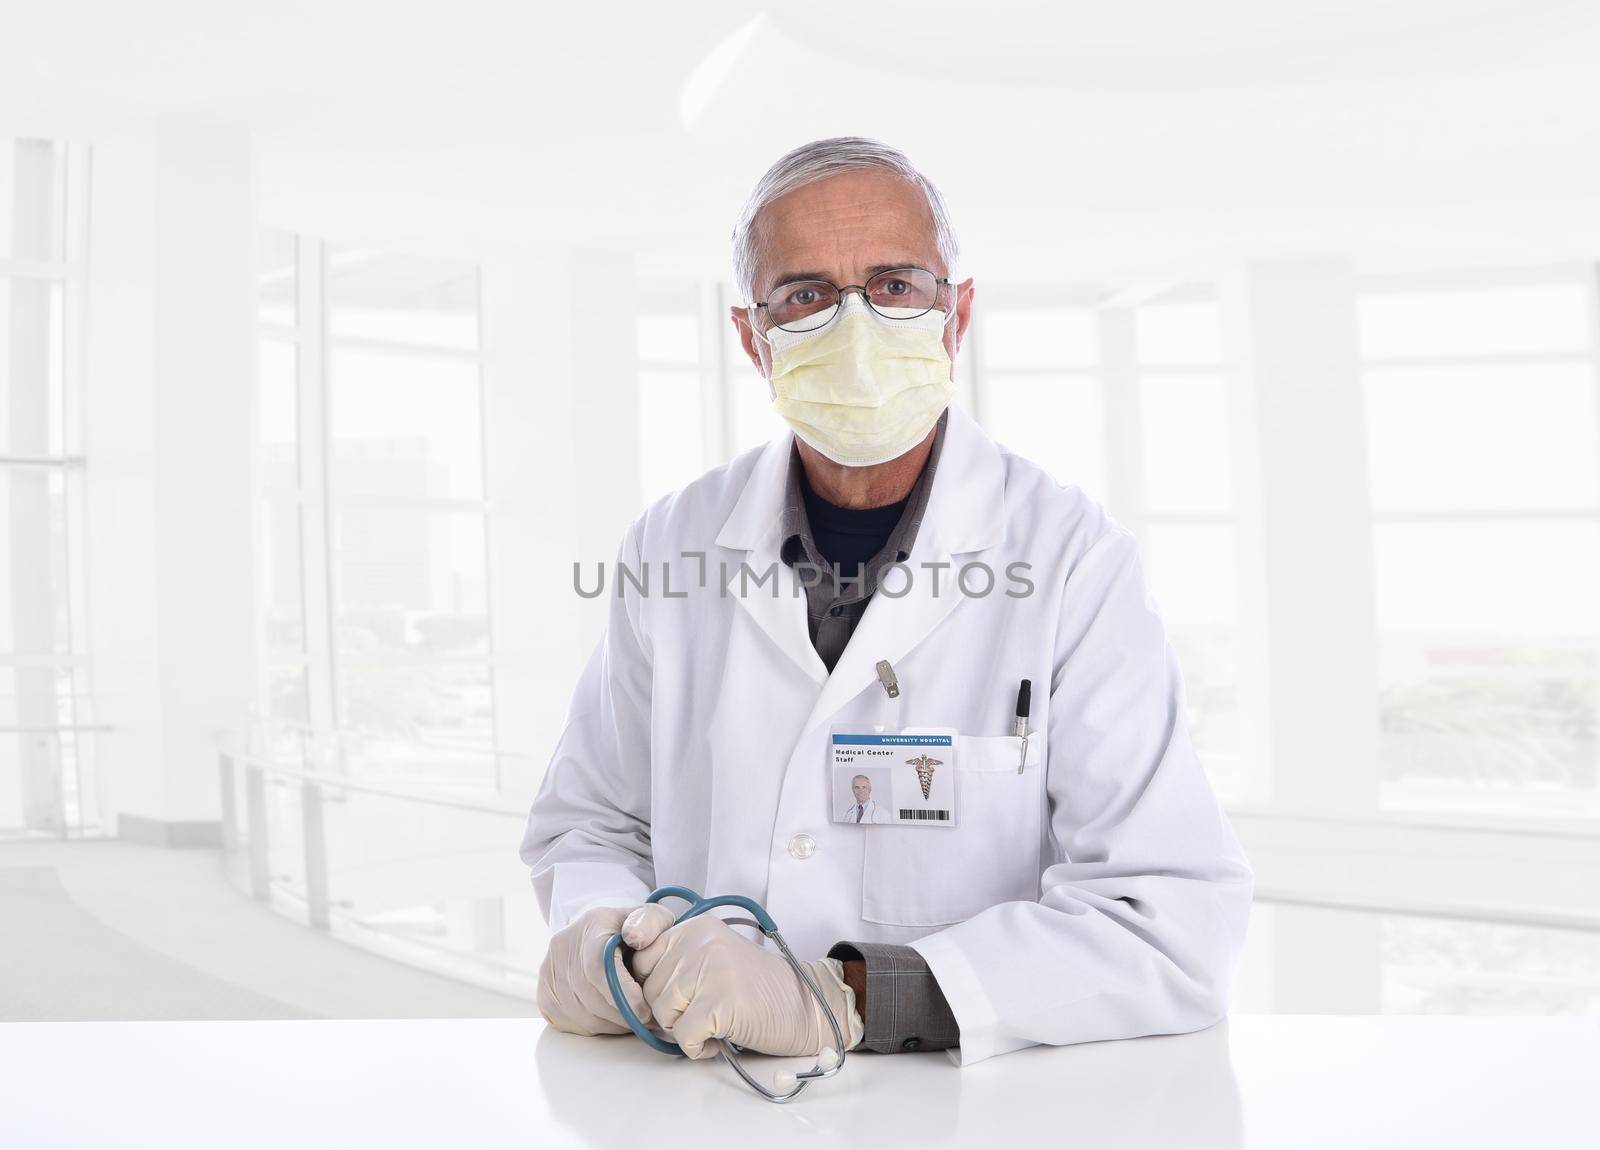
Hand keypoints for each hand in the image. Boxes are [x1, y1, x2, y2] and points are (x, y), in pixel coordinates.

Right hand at [537, 902, 676, 1035]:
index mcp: (591, 927)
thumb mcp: (650, 917)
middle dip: (623, 1015)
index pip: (598, 967)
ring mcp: (549, 972)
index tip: (644, 1011)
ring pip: (583, 1015)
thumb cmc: (632, 929)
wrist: (598, 931)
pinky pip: (572, 1024)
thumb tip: (637, 939)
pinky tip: (613, 1017)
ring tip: (633, 1018)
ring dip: (613, 1025)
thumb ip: (650, 923)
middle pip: (592, 997)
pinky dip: (597, 1027)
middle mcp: (563, 948)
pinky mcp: (545, 994)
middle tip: (647, 1021)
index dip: (622, 994)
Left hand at [628, 913, 864, 1058]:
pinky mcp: (720, 999)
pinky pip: (683, 1035)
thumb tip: (625, 987)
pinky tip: (718, 1039)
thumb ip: (674, 960)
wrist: (805, 1007)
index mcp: (695, 926)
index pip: (639, 954)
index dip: (649, 984)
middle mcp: (699, 939)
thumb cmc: (754, 990)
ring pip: (661, 1013)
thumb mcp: (711, 958)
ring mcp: (711, 967)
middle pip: (648, 989)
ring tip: (712, 1024)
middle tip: (701, 1014)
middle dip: (669, 1012)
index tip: (673, 996)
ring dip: (682, 1030)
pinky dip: (696, 1047)